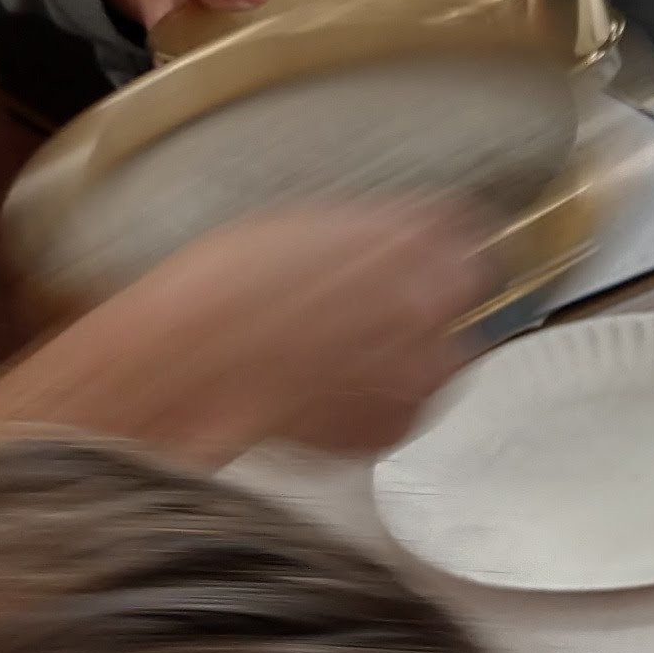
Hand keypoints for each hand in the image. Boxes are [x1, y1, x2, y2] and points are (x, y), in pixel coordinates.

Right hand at [0, 201, 495, 463]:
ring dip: (405, 356)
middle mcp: (435, 302)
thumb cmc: (221, 290)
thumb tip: (406, 242)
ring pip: (439, 359)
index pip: (473, 234)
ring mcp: (421, 371)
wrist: (180, 370)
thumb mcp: (306, 226)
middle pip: (464, 298)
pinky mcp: (393, 426)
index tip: (429, 256)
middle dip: (429, 302)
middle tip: (372, 310)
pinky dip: (373, 401)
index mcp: (417, 238)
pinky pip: (401, 408)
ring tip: (333, 355)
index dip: (446, 247)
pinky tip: (321, 389)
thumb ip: (377, 236)